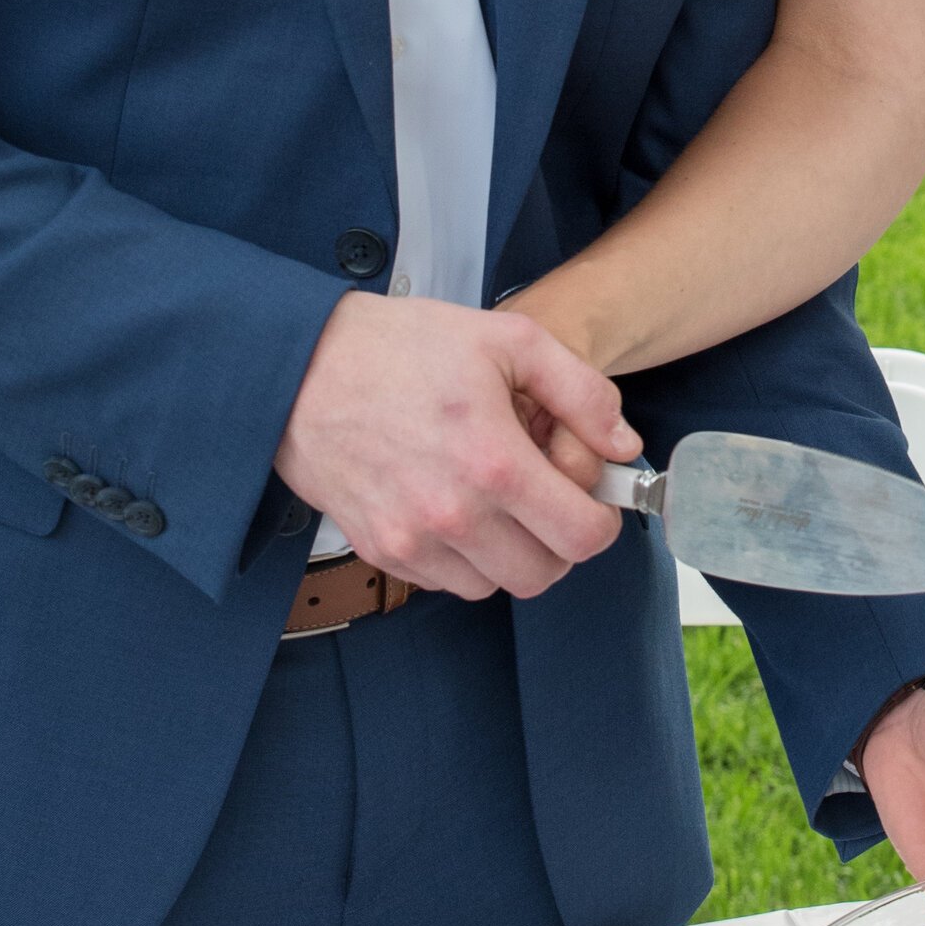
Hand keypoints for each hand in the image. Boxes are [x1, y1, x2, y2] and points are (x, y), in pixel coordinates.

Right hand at [277, 293, 638, 601]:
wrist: (301, 367)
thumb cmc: (402, 346)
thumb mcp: (508, 340)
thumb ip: (582, 392)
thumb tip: (623, 446)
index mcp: (493, 463)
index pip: (583, 537)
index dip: (601, 518)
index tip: (589, 495)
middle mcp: (453, 515)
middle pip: (544, 574)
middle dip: (560, 540)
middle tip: (547, 497)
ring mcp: (412, 540)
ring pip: (496, 586)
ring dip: (511, 552)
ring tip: (497, 498)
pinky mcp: (380, 550)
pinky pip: (447, 581)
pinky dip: (465, 557)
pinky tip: (456, 505)